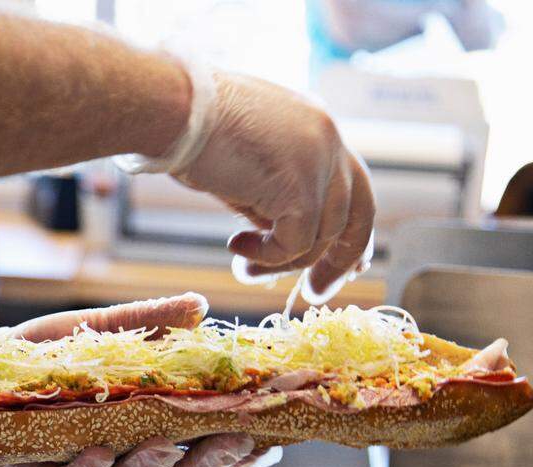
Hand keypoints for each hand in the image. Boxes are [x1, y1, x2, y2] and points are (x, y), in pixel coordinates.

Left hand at [0, 293, 281, 466]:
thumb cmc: (54, 351)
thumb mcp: (108, 331)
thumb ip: (153, 322)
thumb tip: (201, 306)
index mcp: (147, 424)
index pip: (202, 443)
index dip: (238, 449)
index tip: (273, 442)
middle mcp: (122, 451)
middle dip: (210, 461)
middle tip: (237, 441)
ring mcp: (83, 465)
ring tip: (166, 446)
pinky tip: (96, 450)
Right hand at [135, 67, 375, 301]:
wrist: (174, 108)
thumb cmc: (190, 127)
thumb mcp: (247, 158)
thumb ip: (273, 187)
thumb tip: (279, 232)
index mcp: (316, 125)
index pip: (353, 183)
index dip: (351, 228)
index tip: (347, 264)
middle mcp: (327, 138)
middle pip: (359, 212)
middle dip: (340, 260)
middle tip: (314, 292)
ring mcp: (319, 161)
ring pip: (323, 236)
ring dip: (281, 262)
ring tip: (244, 267)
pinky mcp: (300, 187)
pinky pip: (296, 244)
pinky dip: (266, 257)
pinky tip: (236, 247)